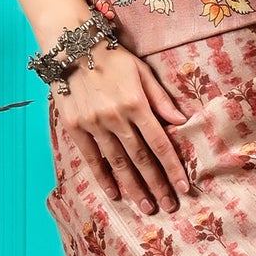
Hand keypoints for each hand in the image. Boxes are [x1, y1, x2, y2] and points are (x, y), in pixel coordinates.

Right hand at [52, 40, 192, 214]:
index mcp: (136, 104)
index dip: (173, 168)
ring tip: (146, 206)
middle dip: (157, 185)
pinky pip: (92, 158)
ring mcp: (94, 125)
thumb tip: (181, 122)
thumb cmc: (113, 59)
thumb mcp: (142, 72)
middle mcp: (116, 118)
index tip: (183, 188)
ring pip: (118, 163)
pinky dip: (104, 178)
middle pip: (141, 159)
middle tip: (168, 207)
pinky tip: (115, 194)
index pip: (159, 144)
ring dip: (133, 188)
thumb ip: (161, 99)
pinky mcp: (76, 127)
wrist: (72, 48)